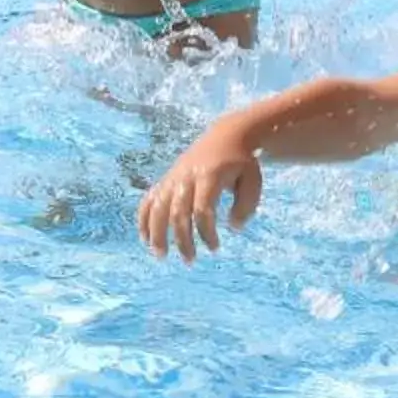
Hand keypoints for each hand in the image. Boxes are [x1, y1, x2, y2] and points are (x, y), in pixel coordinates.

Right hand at [139, 126, 264, 260]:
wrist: (227, 136)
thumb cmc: (242, 163)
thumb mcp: (253, 181)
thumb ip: (246, 205)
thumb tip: (233, 228)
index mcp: (210, 176)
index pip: (202, 209)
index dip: (206, 232)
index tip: (214, 247)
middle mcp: (187, 176)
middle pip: (178, 212)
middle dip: (182, 239)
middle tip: (189, 260)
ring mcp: (173, 177)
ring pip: (158, 207)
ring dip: (157, 233)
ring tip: (160, 255)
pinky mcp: (166, 179)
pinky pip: (149, 199)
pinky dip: (144, 218)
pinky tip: (145, 238)